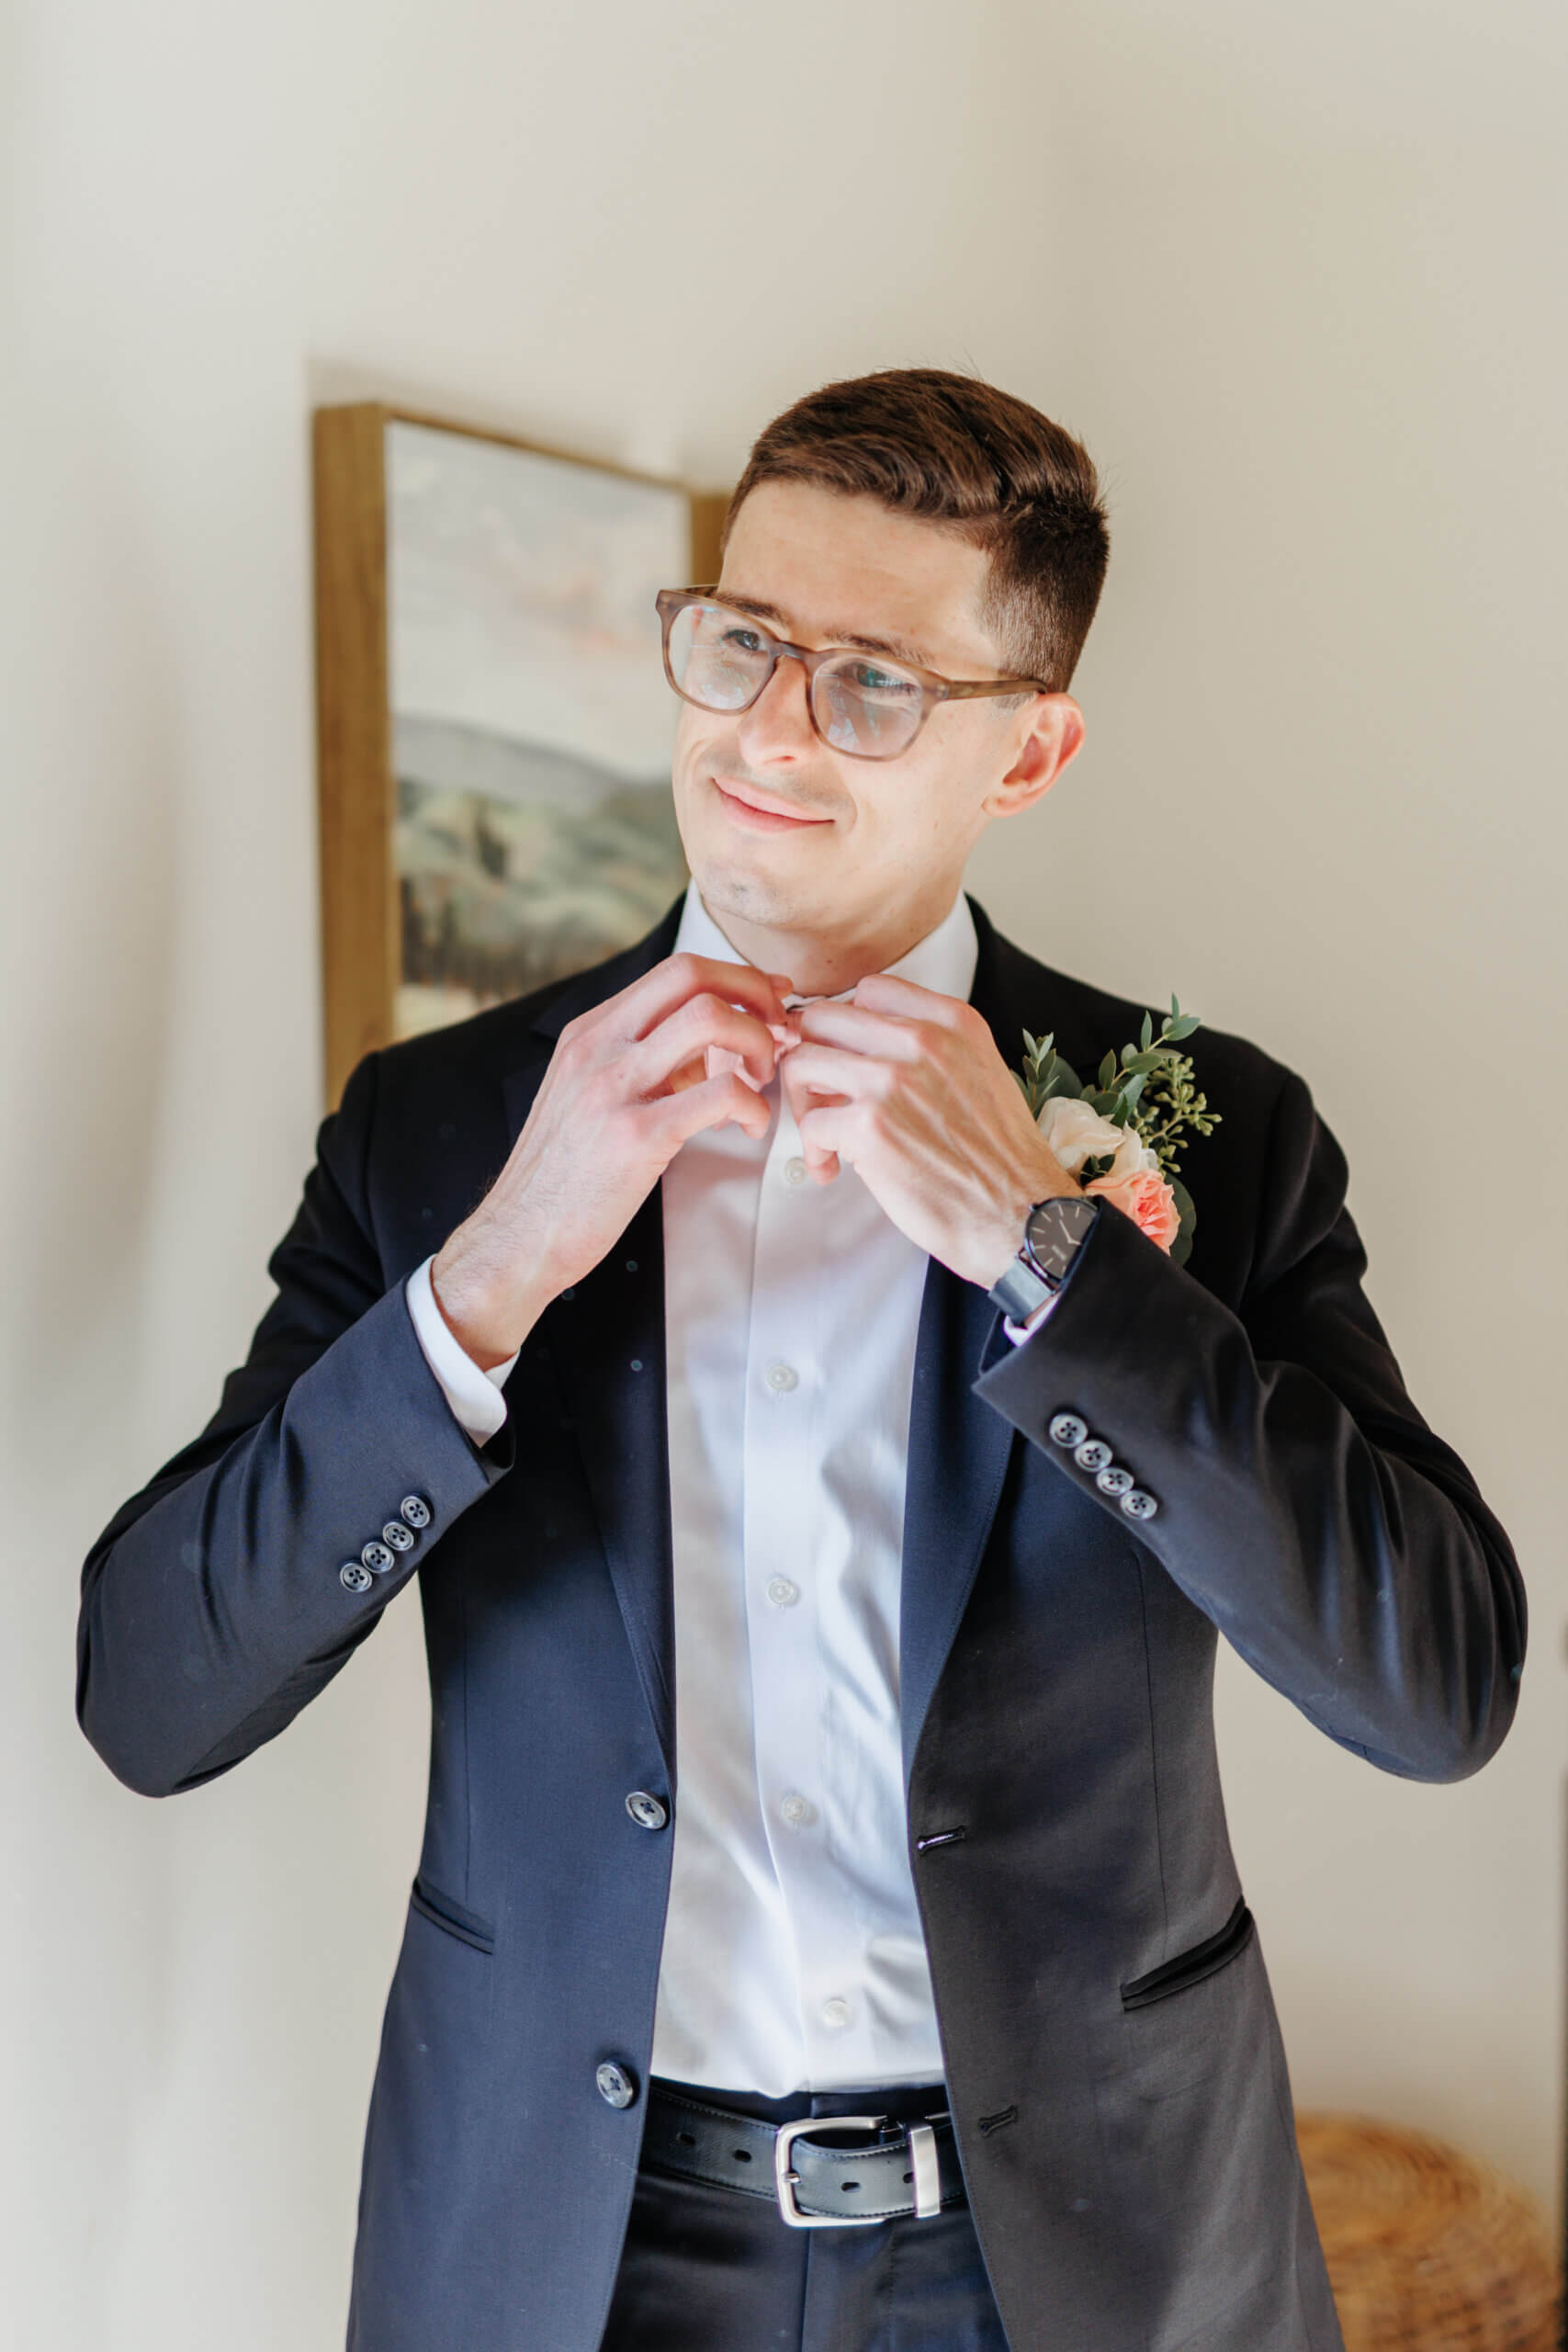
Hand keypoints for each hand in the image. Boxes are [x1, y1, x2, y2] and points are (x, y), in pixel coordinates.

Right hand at [432, 954, 793, 1365]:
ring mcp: (615, 1088)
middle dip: (753, 994)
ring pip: (709, 1019)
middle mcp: (598, 1047)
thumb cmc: (563, 1176)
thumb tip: (706, 1052)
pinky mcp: (635, 1136)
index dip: (735, 979)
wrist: (518, 1236)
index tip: (765, 1005)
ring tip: (759, 1080)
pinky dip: (753, 1105)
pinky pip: (719, 1094)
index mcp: (589, 1032)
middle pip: (692, 975)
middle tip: (775, 1034)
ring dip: (756, 1043)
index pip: (674, 971)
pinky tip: (749, 1127)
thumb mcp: (587, 1095)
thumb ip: (641, 1064)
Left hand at [776, 973, 1079, 1290]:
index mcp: (951, 1022)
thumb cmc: (1001, 1159)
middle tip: (821, 1095)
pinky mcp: (869, 1127)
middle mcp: (920, 1041)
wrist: (1022, 1216)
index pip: (869, 991)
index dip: (846, 1026)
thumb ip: (934, 1049)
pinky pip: (811, 1122)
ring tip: (824, 1136)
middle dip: (812, 1055)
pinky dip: (814, 1150)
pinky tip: (833, 1169)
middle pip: (823, 1019)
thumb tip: (873, 1049)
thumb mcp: (982, 1072)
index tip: (843, 1055)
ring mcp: (890, 1080)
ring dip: (804, 1102)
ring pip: (802, 1062)